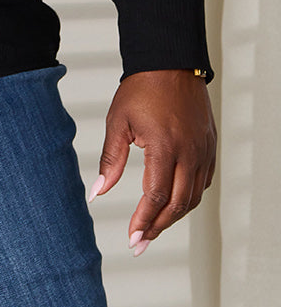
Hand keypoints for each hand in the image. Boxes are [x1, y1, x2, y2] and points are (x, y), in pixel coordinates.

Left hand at [87, 70, 216, 254]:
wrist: (171, 63)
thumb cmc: (141, 90)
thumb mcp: (117, 122)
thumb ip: (110, 161)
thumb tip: (96, 193)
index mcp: (163, 146)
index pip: (156, 196)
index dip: (144, 221)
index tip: (132, 238)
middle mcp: (188, 152)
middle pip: (178, 204)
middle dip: (158, 227)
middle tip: (140, 243)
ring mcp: (203, 150)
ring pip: (193, 197)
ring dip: (174, 216)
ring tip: (153, 228)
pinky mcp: (209, 147)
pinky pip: (203, 182)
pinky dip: (189, 198)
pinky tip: (174, 204)